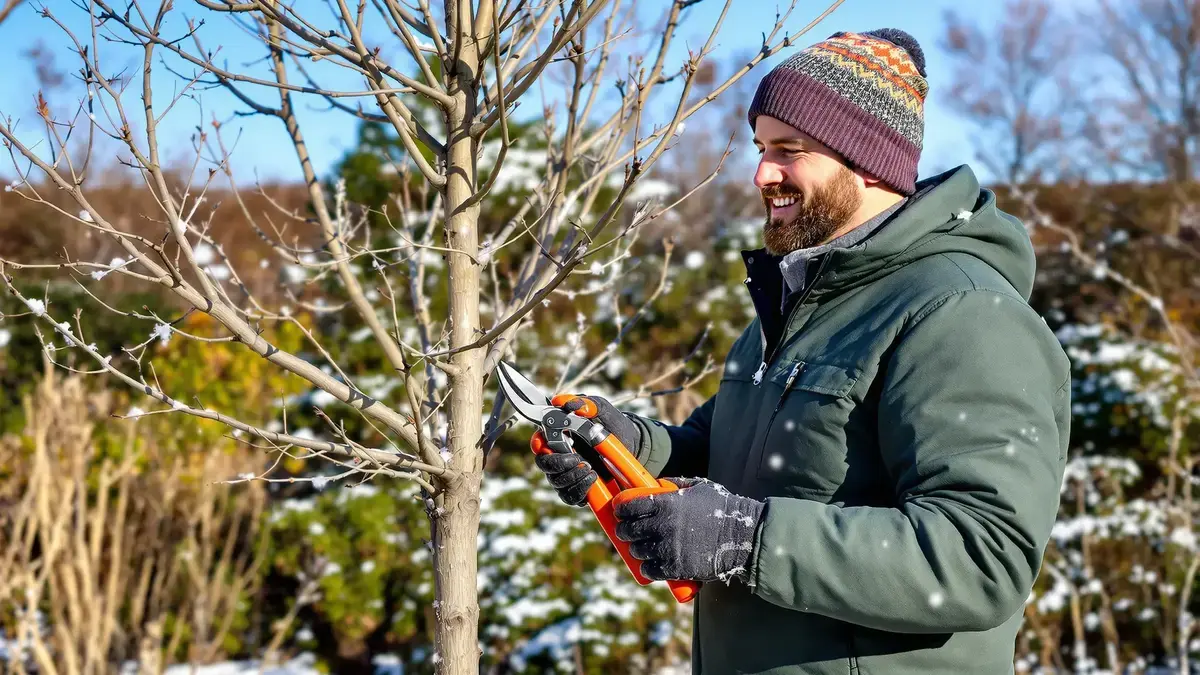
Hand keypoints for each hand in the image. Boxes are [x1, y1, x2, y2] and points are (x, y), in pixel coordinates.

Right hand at [533, 394, 643, 507]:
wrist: (630, 444)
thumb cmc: (612, 423)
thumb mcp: (602, 408)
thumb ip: (585, 402)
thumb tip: (566, 402)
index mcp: (558, 434)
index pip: (538, 441)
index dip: (538, 444)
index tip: (546, 445)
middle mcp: (558, 455)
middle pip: (544, 464)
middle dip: (558, 463)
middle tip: (577, 459)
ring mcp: (566, 473)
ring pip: (556, 482)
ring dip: (571, 476)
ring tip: (591, 469)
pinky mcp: (577, 489)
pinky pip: (570, 496)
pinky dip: (580, 489)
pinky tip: (592, 479)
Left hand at [612, 477, 763, 583]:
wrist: (743, 535)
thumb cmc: (722, 508)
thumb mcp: (698, 487)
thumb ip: (675, 485)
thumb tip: (655, 483)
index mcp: (666, 502)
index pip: (629, 505)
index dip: (620, 508)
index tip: (619, 511)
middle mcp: (662, 525)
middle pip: (628, 530)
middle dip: (624, 530)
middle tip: (627, 531)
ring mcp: (668, 548)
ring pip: (637, 551)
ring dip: (636, 549)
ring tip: (641, 547)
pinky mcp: (675, 568)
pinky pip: (650, 570)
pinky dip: (647, 568)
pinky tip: (649, 564)